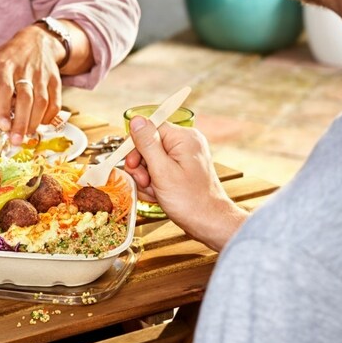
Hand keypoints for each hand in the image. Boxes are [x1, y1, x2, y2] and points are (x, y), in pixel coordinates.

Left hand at [0, 24, 63, 144]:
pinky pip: (55, 101)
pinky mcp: (55, 80)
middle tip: (16, 140)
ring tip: (26, 136)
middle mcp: (24, 70)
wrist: (36, 41)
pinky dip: (50, 116)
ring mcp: (42, 76)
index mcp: (4, 67)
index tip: (2, 125)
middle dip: (22, 121)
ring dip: (35, 121)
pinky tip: (40, 124)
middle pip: (26, 98)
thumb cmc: (6, 57)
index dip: (4, 108)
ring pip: (42, 101)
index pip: (5, 88)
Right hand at [123, 116, 246, 250]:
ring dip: (147, 176)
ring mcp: (185, 156)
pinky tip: (159, 193)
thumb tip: (136, 119)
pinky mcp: (182, 169)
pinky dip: (155, 182)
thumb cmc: (190, 201)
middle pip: (149, 144)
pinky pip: (159, 169)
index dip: (136, 146)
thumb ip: (147, 143)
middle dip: (141, 165)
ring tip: (155, 190)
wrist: (209, 223)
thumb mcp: (162, 171)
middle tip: (145, 181)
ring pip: (151, 159)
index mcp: (183, 138)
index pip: (149, 129)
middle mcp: (186, 143)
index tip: (132, 164)